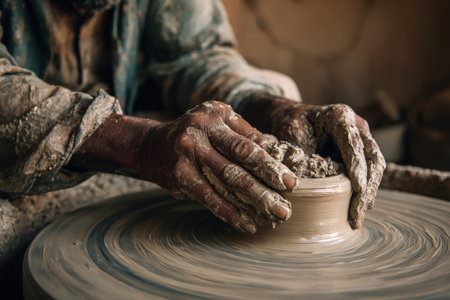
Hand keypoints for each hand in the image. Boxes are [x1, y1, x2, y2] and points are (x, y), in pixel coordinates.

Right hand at [135, 101, 297, 232]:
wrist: (151, 145)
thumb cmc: (195, 134)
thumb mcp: (217, 123)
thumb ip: (244, 134)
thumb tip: (275, 153)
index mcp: (216, 115)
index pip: (249, 142)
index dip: (271, 163)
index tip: (290, 182)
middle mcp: (201, 130)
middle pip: (240, 160)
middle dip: (267, 183)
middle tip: (286, 204)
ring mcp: (188, 152)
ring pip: (227, 180)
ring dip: (254, 201)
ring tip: (274, 216)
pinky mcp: (180, 174)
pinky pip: (209, 196)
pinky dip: (230, 211)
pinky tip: (247, 223)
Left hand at [238, 95, 385, 228]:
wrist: (293, 118)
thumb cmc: (291, 124)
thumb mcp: (291, 132)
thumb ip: (303, 151)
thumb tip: (308, 179)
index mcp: (341, 116)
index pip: (354, 142)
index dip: (357, 165)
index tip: (358, 188)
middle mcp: (357, 127)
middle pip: (372, 158)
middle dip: (367, 188)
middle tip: (358, 213)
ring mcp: (361, 141)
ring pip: (375, 169)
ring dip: (368, 195)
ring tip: (357, 219)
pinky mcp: (359, 155)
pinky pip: (367, 175)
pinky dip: (363, 193)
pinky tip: (357, 211)